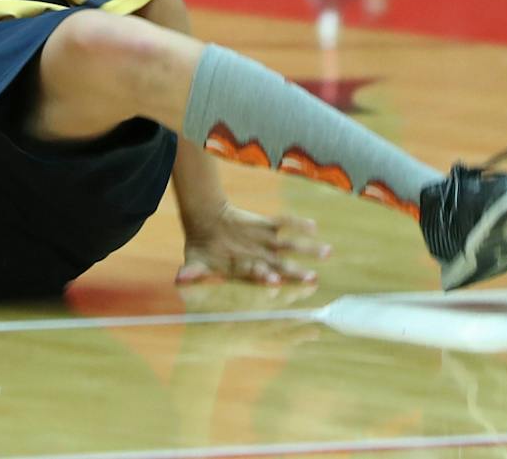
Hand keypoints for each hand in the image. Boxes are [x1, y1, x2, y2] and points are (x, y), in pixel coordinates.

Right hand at [176, 201, 326, 286]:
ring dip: (308, 250)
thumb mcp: (194, 261)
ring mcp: (266, 244)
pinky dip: (298, 224)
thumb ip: (191, 271)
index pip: (255, 276)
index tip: (275, 282)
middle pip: (280, 267)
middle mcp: (259, 260)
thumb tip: (179, 279)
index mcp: (243, 270)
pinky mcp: (267, 227)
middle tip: (312, 279)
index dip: (264, 278)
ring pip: (289, 248)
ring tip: (327, 252)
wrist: (207, 227)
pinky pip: (285, 224)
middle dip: (296, 273)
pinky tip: (314, 225)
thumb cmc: (201, 250)